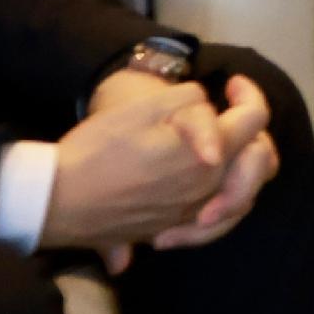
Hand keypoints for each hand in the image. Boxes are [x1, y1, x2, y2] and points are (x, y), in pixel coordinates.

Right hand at [45, 72, 262, 266]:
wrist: (53, 201)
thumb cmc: (97, 149)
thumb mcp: (145, 108)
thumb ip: (190, 103)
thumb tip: (209, 111)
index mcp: (209, 155)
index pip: (255, 119)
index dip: (249, 94)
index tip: (233, 83)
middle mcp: (208, 189)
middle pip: (259, 159)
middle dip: (252, 131)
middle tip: (230, 113)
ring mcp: (191, 214)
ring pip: (244, 193)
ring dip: (242, 167)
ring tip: (222, 146)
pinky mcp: (170, 229)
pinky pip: (215, 222)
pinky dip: (220, 202)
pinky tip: (203, 188)